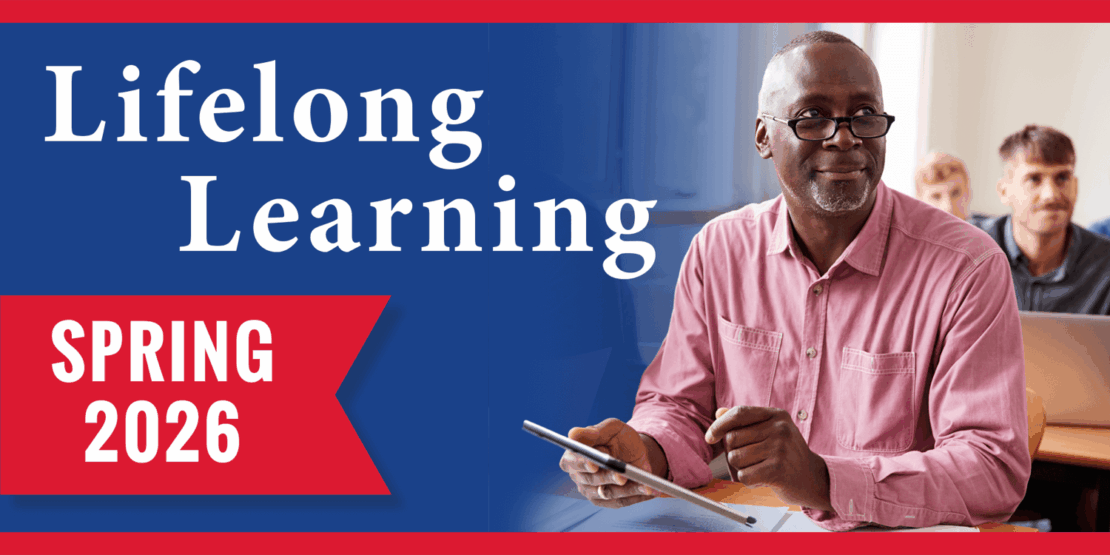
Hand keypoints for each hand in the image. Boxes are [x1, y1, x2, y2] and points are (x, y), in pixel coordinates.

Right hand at [558, 418, 658, 507]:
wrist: (634, 453)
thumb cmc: (618, 437)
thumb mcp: (610, 428)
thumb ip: (593, 431)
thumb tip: (573, 434)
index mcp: (573, 455)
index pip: (571, 462)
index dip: (581, 464)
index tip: (593, 465)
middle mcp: (579, 476)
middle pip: (591, 480)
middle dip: (608, 478)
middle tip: (622, 476)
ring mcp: (591, 491)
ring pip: (607, 493)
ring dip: (626, 490)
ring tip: (644, 485)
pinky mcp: (606, 501)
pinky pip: (620, 501)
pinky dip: (635, 496)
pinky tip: (649, 490)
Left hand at [705, 406, 831, 510]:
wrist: (813, 479)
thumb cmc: (786, 454)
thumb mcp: (770, 431)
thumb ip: (744, 422)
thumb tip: (718, 413)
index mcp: (776, 415)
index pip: (738, 413)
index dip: (719, 425)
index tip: (710, 437)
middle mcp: (780, 429)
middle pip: (732, 439)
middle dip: (734, 453)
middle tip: (752, 459)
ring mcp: (780, 449)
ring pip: (735, 459)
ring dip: (741, 468)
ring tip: (759, 468)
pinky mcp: (778, 470)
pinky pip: (744, 476)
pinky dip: (748, 481)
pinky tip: (763, 479)